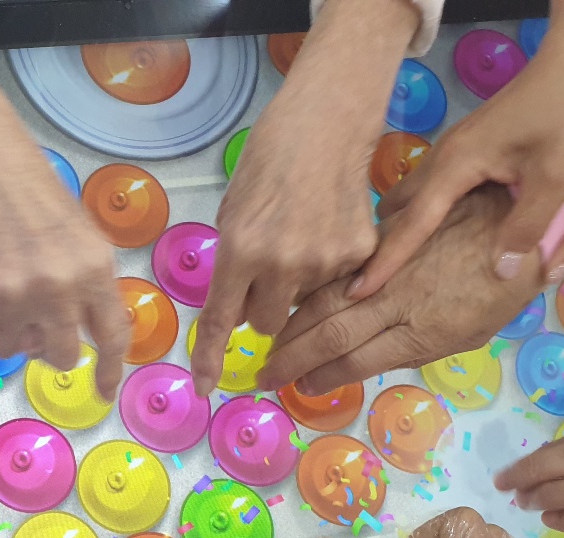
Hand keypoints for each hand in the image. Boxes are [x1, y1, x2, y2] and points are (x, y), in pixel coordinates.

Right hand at [0, 142, 127, 398]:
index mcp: (94, 267)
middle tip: (32, 322)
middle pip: (59, 356)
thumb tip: (77, 333)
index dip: (107, 370)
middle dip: (46, 347)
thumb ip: (86, 283)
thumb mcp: (79, 233)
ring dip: (6, 332)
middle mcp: (58, 286)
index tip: (102, 390)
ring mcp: (13, 294)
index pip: (111, 336)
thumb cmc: (28, 188)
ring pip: (11, 350)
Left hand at [191, 0, 418, 393]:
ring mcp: (326, 261)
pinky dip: (330, 269)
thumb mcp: (233, 213)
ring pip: (304, 306)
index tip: (203, 387)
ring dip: (297, 288)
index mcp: (240, 250)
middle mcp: (282, 263)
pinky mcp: (360, 253)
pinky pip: (338, 284)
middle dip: (263, 309)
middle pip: (268, 324)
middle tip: (267, 271)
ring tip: (302, 238)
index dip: (210, 358)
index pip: (221, 319)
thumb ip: (234, 267)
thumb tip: (240, 312)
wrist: (325, 124)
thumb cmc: (268, 163)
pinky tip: (328, 230)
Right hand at [256, 185, 541, 394]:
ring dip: (291, 326)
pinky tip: (290, 300)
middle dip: (292, 358)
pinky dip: (310, 287)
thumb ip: (420, 346)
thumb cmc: (505, 285)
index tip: (298, 389)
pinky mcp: (384, 238)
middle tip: (264, 374)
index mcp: (423, 330)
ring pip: (326, 300)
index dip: (321, 377)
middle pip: (330, 334)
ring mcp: (388, 267)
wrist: (521, 215)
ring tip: (270, 344)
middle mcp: (398, 300)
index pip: (355, 361)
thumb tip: (372, 355)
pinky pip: (340, 267)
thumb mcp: (472, 332)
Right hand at [352, 3, 563, 295]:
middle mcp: (445, 157)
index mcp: (456, 166)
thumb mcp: (556, 178)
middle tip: (368, 281)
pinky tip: (436, 228)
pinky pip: (433, 185)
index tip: (356, 291)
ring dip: (403, 226)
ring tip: (394, 262)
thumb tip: (499, 273)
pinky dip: (423, 210)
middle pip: (400, 206)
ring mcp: (456, 148)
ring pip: (415, 193)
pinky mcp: (471, 145)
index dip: (385, 261)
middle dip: (382, 243)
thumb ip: (526, 228)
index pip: (411, 224)